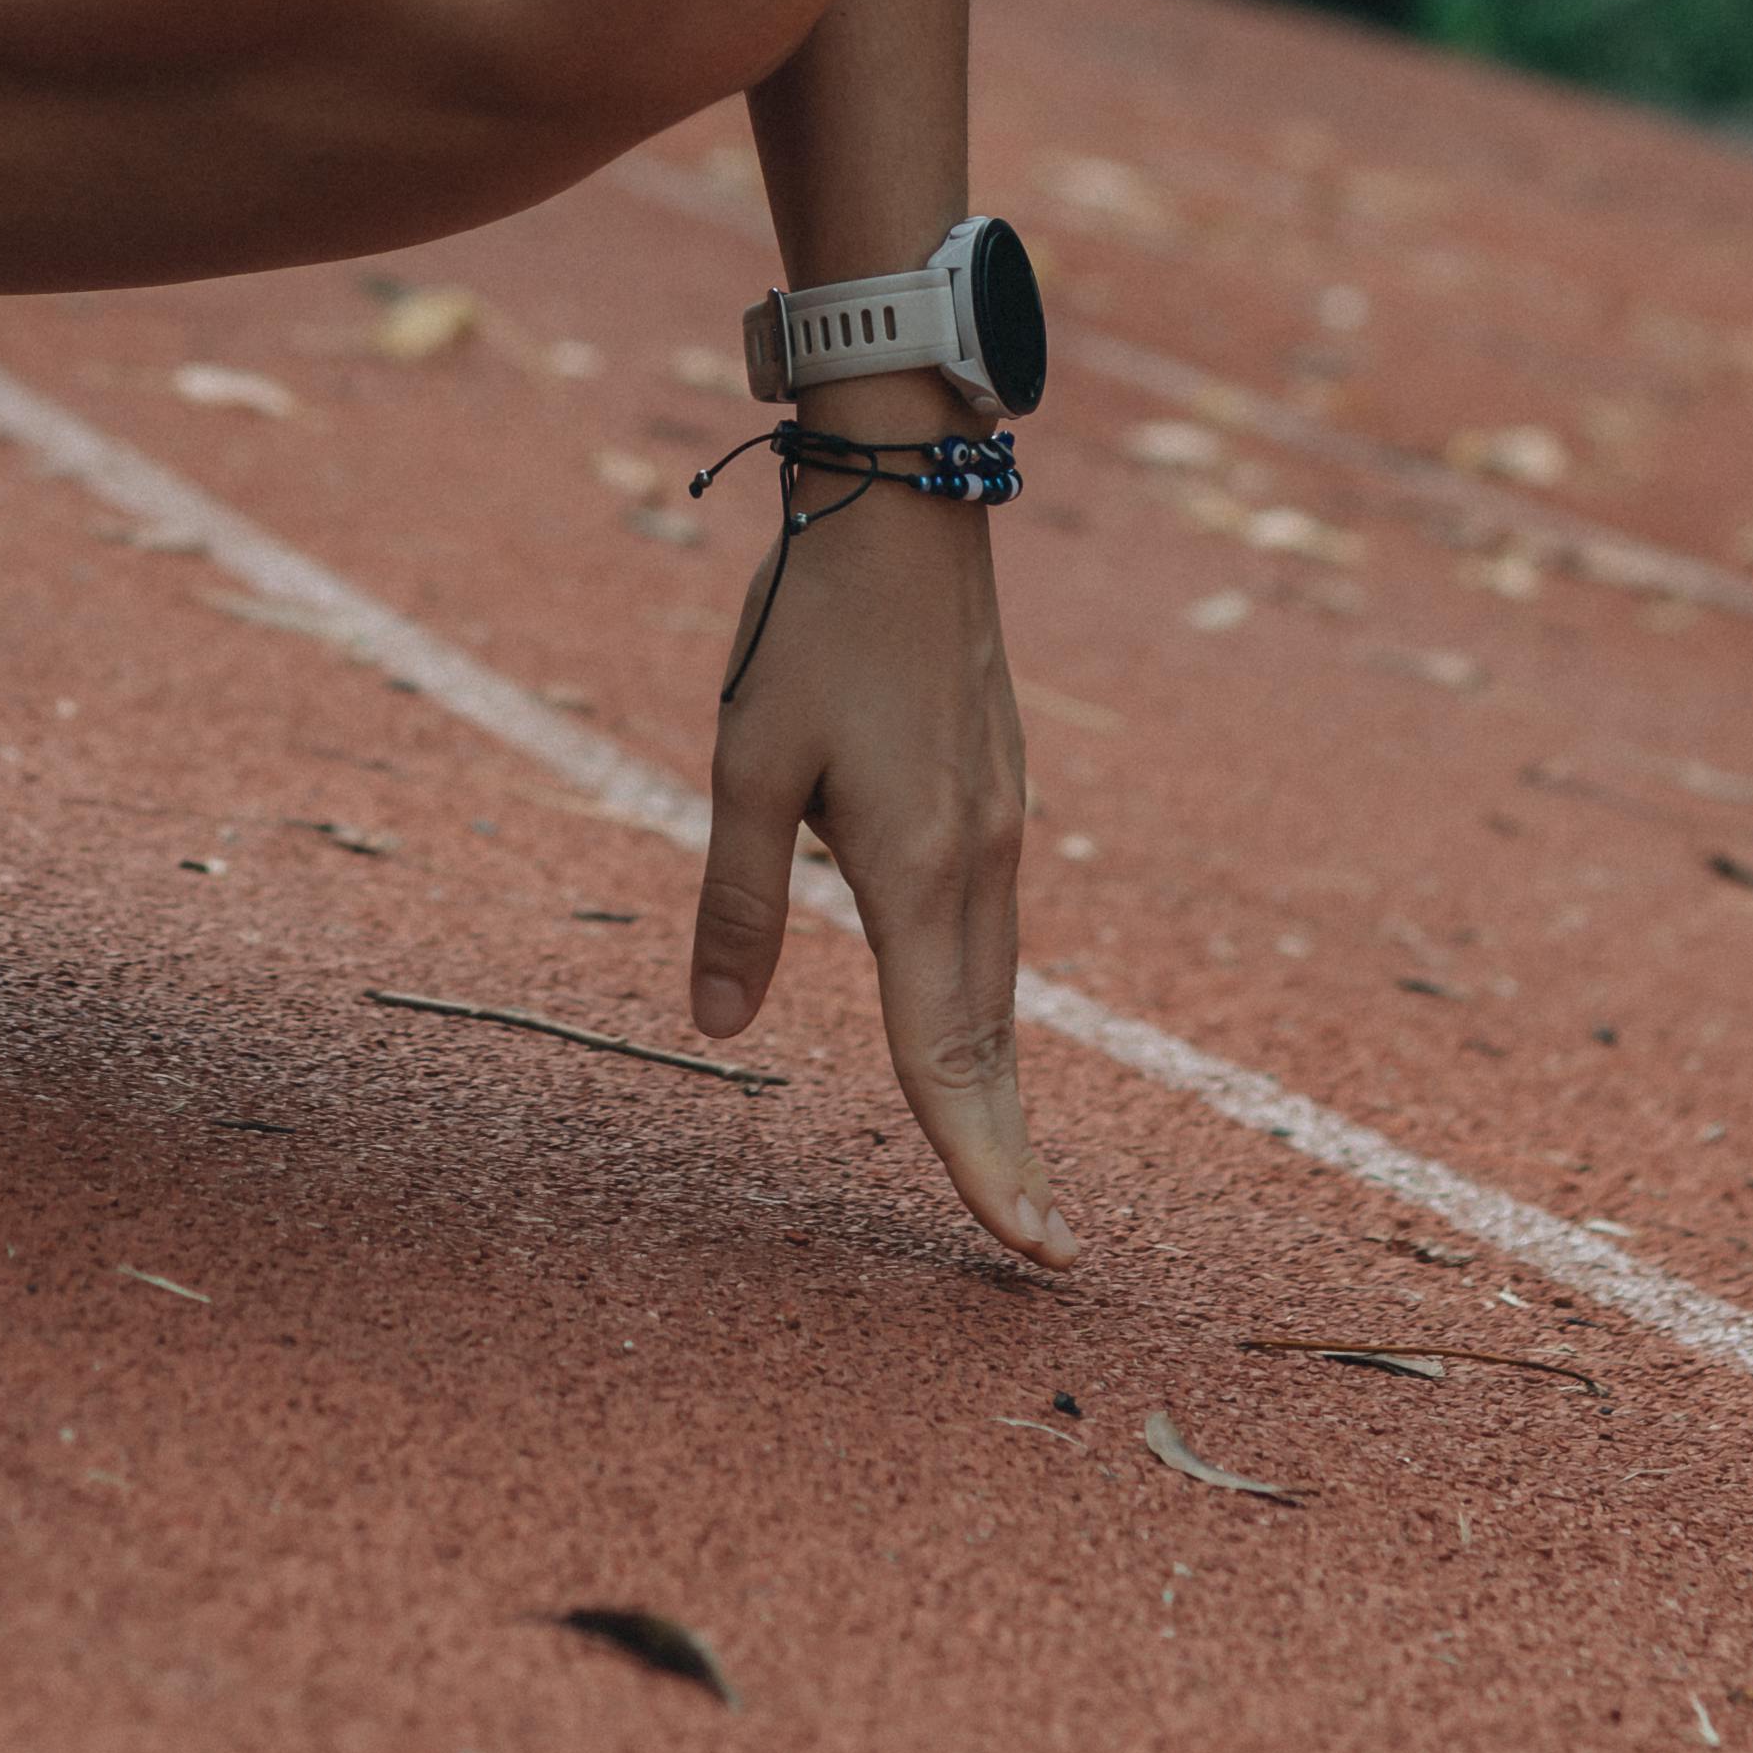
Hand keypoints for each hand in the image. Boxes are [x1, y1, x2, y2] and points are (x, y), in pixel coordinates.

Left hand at [687, 468, 1063, 1263]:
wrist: (905, 501)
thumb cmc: (816, 622)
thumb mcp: (747, 759)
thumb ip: (738, 900)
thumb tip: (713, 1027)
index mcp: (918, 867)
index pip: (946, 1056)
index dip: (979, 1164)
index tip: (1028, 1251)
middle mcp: (979, 860)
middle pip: (989, 1040)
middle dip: (1008, 1150)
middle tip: (1038, 1252)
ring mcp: (999, 822)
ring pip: (1001, 987)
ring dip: (1001, 1083)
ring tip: (1009, 1169)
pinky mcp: (998, 789)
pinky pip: (997, 932)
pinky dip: (992, 1006)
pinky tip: (975, 1027)